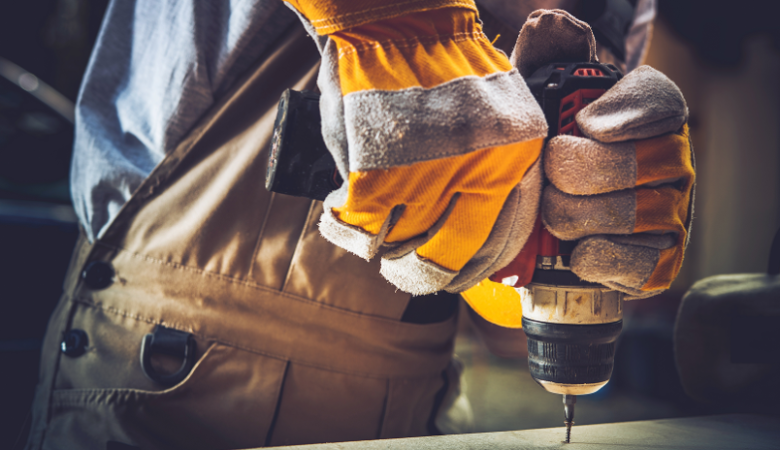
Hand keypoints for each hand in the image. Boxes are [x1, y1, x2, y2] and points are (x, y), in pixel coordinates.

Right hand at [288, 1, 547, 294]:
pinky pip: (361, 229)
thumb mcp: (495, 120)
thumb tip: (471, 231)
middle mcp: (477, 174)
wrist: (397, 20)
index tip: (453, 273)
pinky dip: (348, 231)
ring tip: (377, 241)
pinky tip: (345, 215)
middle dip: (426, 275)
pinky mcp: (376, 175)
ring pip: (404, 250)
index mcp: (514, 162)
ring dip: (386, 253)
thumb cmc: (443, 67)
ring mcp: (426, 177)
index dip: (473, 269)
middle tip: (407, 270)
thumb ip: (494, 176)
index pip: (501, 244)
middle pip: (452, 259)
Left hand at [461, 9, 694, 326]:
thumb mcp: (537, 100)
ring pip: (627, 213)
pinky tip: (577, 249)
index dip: (625, 113)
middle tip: (548, 175)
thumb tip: (550, 25)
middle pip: (629, 164)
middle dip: (570, 173)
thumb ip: (544, 58)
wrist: (549, 215)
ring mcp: (672, 211)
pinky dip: (597, 256)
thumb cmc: (547, 149)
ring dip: (573, 215)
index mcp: (650, 115)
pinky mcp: (661, 259)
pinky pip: (636, 260)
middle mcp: (672, 161)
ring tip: (552, 210)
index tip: (585, 124)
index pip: (660, 103)